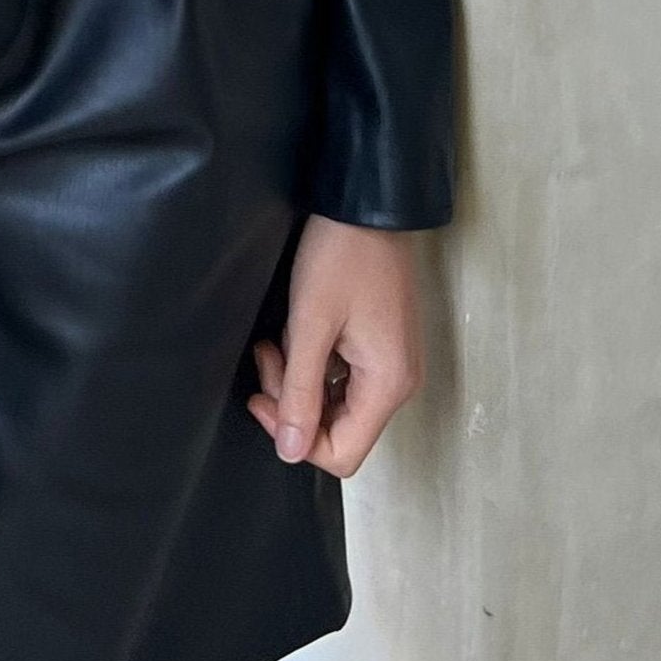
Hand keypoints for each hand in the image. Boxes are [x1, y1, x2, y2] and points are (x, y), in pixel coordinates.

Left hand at [248, 220, 425, 478]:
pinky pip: (341, 377)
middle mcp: (397, 383)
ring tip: (280, 336)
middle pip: (337, 429)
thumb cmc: (341, 257)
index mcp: (387, 385)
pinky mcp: (380, 347)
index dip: (295, 437)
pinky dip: (314, 362)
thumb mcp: (310, 325)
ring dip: (298, 379)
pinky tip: (298, 331)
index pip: (342, 453)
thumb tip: (290, 451)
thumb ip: (299, 392)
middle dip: (293, 402)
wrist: (366, 206)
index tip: (263, 397)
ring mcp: (391, 365)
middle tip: (269, 355)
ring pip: (334, 402)